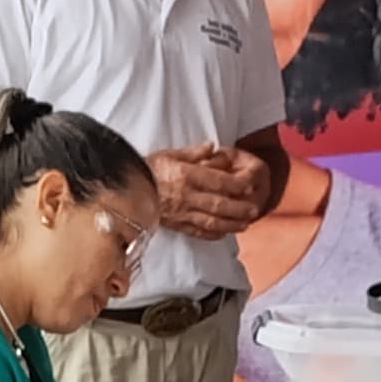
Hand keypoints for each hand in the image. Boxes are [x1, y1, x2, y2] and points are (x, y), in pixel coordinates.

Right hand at [149, 144, 270, 238]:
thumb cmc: (148, 169)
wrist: (126, 189)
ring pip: (212, 222)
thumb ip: (194, 153)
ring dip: (231, 225)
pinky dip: (213, 234)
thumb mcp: (170, 154)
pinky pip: (197, 232)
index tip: (249, 186)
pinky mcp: (176, 225)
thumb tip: (213, 147)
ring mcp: (181, 213)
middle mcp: (186, 196)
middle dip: (240, 208)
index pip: (218, 182)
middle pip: (219, 205)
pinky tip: (224, 234)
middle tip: (254, 209)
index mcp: (187, 176)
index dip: (236, 185)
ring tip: (245, 225)